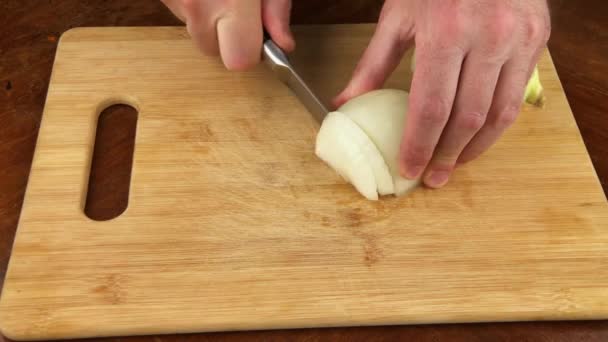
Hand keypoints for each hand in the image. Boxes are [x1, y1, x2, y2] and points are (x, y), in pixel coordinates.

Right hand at [161, 0, 294, 69]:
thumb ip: (277, 8)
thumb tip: (283, 44)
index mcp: (231, 1)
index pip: (240, 61)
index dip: (252, 50)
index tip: (257, 34)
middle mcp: (196, 7)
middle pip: (214, 52)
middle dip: (227, 36)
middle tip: (237, 6)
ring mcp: (173, 1)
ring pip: (195, 34)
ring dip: (208, 20)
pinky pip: (180, 15)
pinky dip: (193, 7)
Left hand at [334, 0, 550, 187]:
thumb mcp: (397, 17)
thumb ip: (373, 64)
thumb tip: (346, 103)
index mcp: (445, 32)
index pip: (431, 108)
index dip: (419, 145)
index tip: (409, 169)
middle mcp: (487, 38)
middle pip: (467, 118)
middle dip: (447, 156)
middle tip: (432, 178)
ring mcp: (518, 39)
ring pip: (499, 116)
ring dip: (475, 149)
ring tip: (454, 165)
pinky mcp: (537, 40)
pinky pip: (517, 97)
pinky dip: (496, 125)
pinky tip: (477, 137)